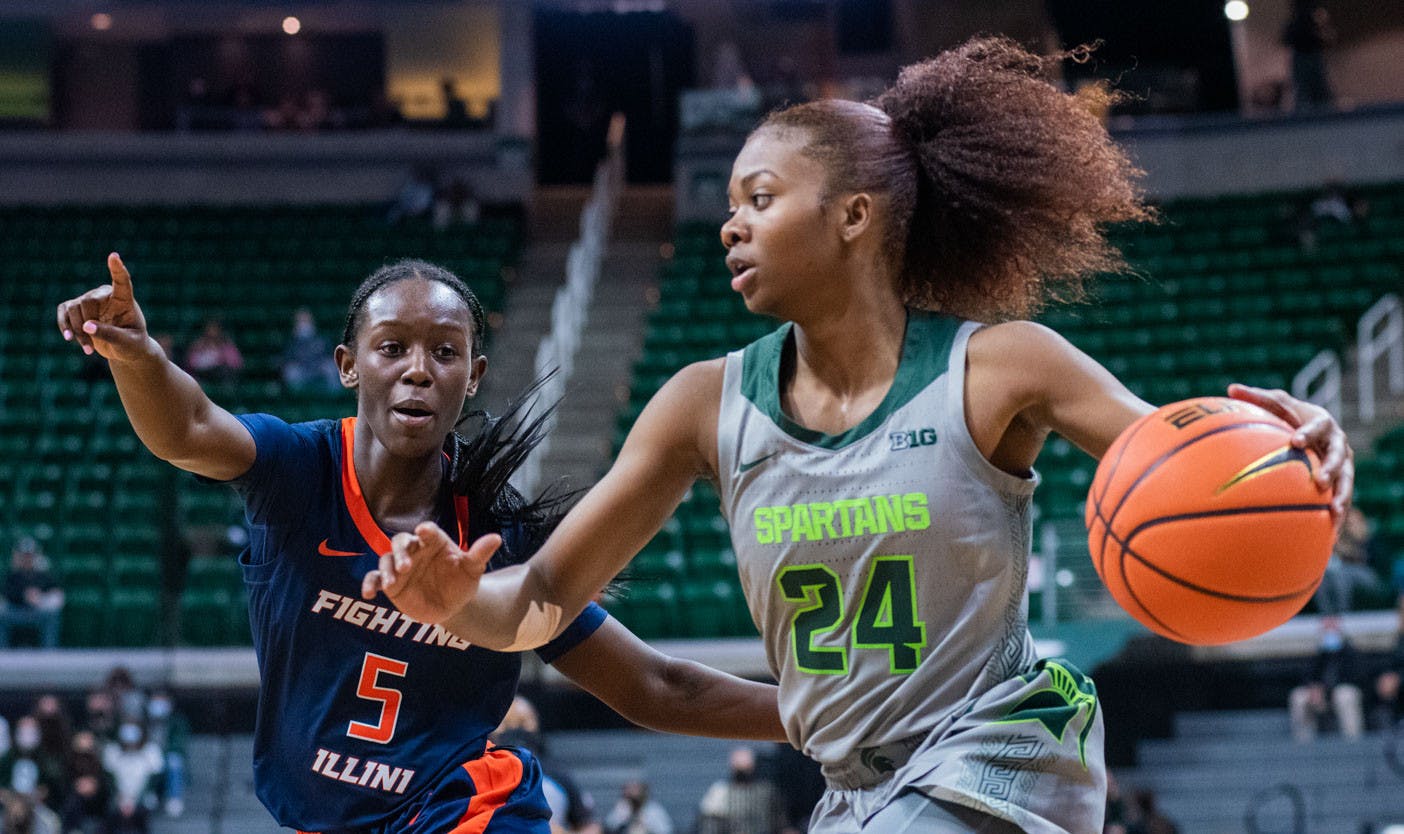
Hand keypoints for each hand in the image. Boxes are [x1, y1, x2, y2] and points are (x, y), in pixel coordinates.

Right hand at [55, 253, 150, 362]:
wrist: (124, 350)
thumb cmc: (132, 344)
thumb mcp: (127, 343)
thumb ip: (110, 334)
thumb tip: (87, 326)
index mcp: (125, 300)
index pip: (122, 282)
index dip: (117, 269)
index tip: (114, 256)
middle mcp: (106, 295)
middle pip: (87, 301)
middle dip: (86, 325)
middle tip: (91, 347)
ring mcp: (90, 300)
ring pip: (73, 308)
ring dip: (77, 331)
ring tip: (87, 349)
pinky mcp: (77, 308)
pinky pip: (63, 312)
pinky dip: (64, 326)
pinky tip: (68, 339)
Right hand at [360, 521, 500, 624]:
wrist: (452, 606)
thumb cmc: (462, 582)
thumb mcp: (472, 570)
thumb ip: (479, 554)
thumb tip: (496, 538)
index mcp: (435, 542)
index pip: (428, 532)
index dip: (426, 531)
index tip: (424, 532)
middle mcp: (415, 551)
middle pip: (401, 541)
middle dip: (401, 551)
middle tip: (406, 565)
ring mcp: (400, 567)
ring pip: (386, 560)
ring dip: (387, 569)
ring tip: (392, 583)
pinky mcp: (391, 584)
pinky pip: (375, 579)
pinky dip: (369, 583)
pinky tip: (369, 593)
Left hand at [1228, 383, 1353, 521]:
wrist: (1314, 428)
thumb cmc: (1290, 415)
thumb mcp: (1275, 404)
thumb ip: (1256, 398)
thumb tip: (1231, 388)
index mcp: (1323, 424)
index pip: (1317, 427)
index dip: (1307, 433)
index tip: (1294, 441)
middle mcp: (1338, 445)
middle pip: (1340, 457)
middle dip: (1331, 469)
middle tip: (1319, 481)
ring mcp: (1343, 465)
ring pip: (1347, 482)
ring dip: (1342, 496)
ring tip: (1333, 512)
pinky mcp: (1341, 483)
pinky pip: (1342, 500)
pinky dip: (1338, 515)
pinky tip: (1331, 534)